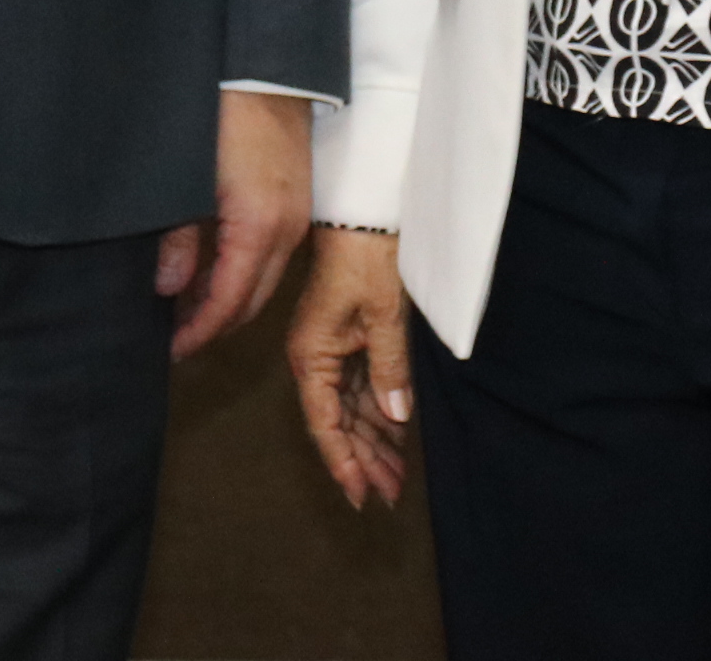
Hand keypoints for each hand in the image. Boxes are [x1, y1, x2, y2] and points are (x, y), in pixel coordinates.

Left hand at [156, 90, 312, 360]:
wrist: (265, 66)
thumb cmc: (221, 115)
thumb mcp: (185, 181)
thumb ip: (178, 239)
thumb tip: (167, 288)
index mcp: (259, 228)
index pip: (229, 303)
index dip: (198, 332)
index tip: (169, 349)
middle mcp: (287, 231)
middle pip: (253, 301)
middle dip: (214, 325)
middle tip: (174, 335)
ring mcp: (298, 216)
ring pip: (265, 281)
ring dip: (230, 300)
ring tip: (186, 306)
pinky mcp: (298, 201)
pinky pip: (273, 255)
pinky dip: (244, 273)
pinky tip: (213, 269)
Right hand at [284, 225, 416, 507]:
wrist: (364, 213)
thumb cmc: (366, 257)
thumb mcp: (383, 315)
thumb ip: (389, 368)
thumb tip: (395, 415)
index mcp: (312, 356)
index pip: (326, 424)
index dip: (344, 463)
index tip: (362, 497)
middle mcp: (315, 359)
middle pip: (337, 422)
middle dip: (364, 459)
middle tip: (391, 495)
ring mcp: (330, 349)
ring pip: (350, 408)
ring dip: (373, 439)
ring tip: (398, 474)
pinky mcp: (347, 339)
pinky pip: (360, 386)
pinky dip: (378, 410)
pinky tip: (396, 431)